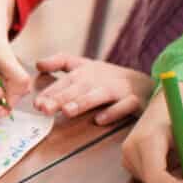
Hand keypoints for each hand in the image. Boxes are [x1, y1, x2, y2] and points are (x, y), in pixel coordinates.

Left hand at [35, 54, 152, 123]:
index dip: (51, 92)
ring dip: (83, 102)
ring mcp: (118, 90)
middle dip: (61, 98)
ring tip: (67, 111)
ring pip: (99, 96)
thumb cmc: (108, 78)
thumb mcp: (84, 65)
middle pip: (78, 88)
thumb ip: (60, 63)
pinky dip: (113, 112)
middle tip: (45, 108)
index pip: (65, 82)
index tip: (37, 103)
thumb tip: (37, 64)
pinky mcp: (135, 101)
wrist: (145, 84)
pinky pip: (124, 107)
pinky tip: (99, 120)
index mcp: (86, 72)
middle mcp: (100, 80)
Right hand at [120, 80, 182, 182]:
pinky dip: (163, 180)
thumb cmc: (180, 118)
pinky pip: (148, 182)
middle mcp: (131, 149)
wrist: (164, 106)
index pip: (155, 177)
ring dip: (171, 182)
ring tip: (180, 161)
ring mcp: (126, 156)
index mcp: (147, 139)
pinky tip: (169, 162)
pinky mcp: (127, 162)